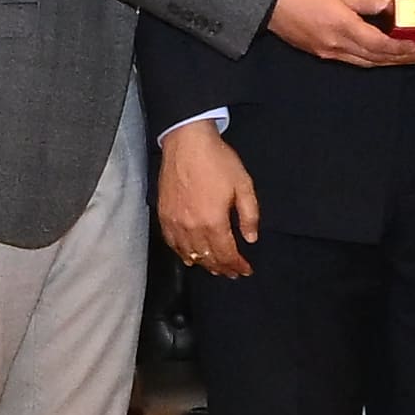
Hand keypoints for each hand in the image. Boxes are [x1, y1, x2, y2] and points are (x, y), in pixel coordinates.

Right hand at [155, 118, 263, 280]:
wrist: (187, 141)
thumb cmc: (217, 160)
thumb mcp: (243, 185)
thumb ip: (249, 215)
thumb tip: (250, 238)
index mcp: (213, 221)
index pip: (226, 254)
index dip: (237, 265)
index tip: (245, 270)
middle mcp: (192, 227)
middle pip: (208, 258)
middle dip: (223, 268)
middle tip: (233, 273)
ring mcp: (175, 222)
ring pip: (190, 254)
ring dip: (204, 264)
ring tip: (215, 269)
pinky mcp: (164, 215)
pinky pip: (172, 243)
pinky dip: (182, 253)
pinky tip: (189, 257)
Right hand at [267, 0, 414, 68]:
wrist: (271, 3)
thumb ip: (367, 0)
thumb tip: (389, 6)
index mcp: (345, 27)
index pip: (380, 45)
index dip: (401, 48)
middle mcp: (339, 45)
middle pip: (376, 58)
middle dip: (400, 58)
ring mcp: (330, 53)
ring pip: (365, 62)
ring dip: (387, 62)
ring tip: (406, 58)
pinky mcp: (322, 53)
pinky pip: (353, 60)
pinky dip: (371, 59)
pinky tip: (380, 55)